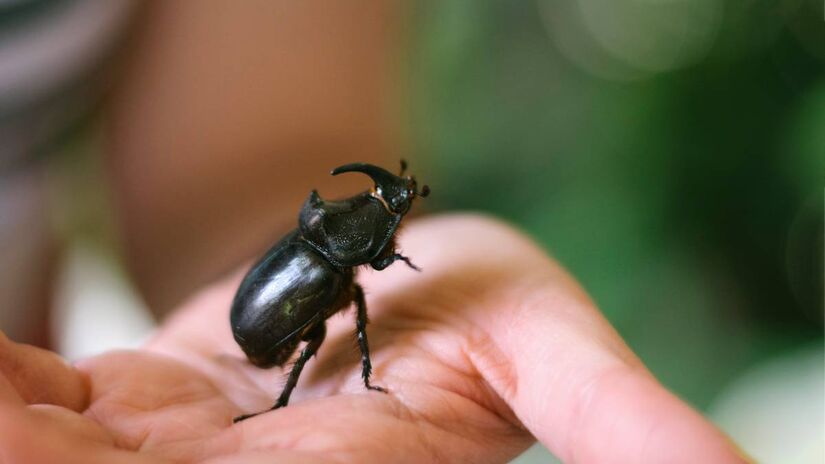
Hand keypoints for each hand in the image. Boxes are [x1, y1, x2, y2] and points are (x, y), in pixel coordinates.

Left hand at [0, 215, 747, 462]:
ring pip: (60, 461)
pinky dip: (4, 385)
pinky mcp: (126, 408)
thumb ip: (620, 418)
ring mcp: (171, 457)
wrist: (390, 265)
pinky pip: (37, 401)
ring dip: (15, 432)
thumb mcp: (548, 344)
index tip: (80, 447)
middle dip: (55, 460)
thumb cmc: (478, 301)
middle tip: (18, 428)